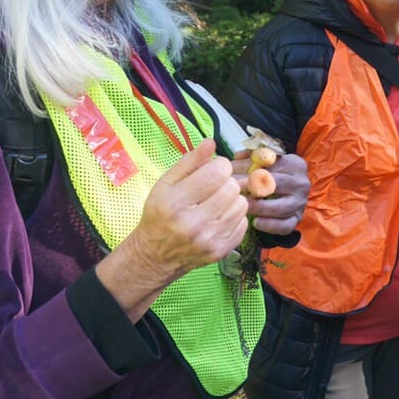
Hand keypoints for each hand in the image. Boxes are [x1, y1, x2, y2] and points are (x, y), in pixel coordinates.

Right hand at [99, 138, 248, 318]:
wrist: (155, 256)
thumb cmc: (159, 214)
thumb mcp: (165, 184)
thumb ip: (189, 162)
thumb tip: (211, 143)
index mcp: (175, 203)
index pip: (217, 173)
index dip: (220, 166)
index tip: (212, 170)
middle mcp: (192, 224)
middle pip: (232, 188)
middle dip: (226, 182)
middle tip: (213, 188)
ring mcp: (209, 240)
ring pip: (242, 204)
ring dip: (232, 199)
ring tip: (216, 203)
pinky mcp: (221, 251)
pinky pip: (243, 223)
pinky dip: (234, 217)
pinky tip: (218, 218)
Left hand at [237, 151, 308, 235]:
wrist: (290, 192)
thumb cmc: (273, 174)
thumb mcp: (266, 161)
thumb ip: (251, 157)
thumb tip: (235, 159)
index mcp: (295, 165)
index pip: (273, 165)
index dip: (251, 169)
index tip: (234, 176)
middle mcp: (301, 183)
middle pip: (277, 185)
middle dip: (254, 187)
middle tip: (237, 191)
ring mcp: (300, 203)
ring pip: (280, 207)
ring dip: (260, 208)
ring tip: (244, 206)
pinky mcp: (297, 219)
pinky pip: (285, 225)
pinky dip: (270, 225)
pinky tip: (256, 222)